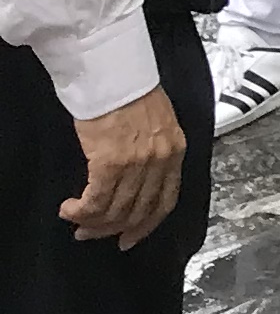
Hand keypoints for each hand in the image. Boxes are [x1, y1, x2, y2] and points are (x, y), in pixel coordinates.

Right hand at [61, 89, 183, 248]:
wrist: (116, 74)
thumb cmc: (132, 94)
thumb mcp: (159, 124)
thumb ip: (155, 152)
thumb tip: (138, 181)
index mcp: (176, 151)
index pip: (166, 201)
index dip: (146, 226)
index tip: (130, 239)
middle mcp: (160, 161)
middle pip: (137, 211)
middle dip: (111, 228)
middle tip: (90, 233)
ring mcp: (136, 164)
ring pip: (115, 210)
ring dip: (92, 222)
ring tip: (76, 221)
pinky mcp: (110, 163)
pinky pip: (95, 201)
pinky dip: (80, 210)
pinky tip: (69, 208)